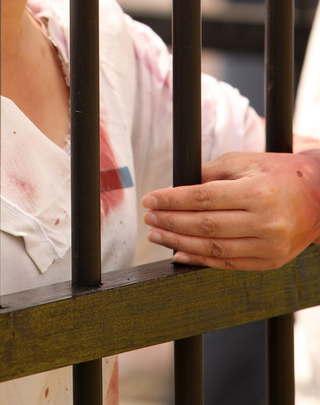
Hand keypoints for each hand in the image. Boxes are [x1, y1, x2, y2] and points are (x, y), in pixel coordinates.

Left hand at [141, 150, 319, 269]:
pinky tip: (179, 253)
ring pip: (214, 250)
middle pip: (206, 226)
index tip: (150, 199)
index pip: (204, 198)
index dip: (173, 200)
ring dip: (179, 243)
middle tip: (148, 217)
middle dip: (171, 222)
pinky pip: (229, 265)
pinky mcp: (270, 263)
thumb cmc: (277, 173)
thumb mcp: (245, 162)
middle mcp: (265, 223)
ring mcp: (269, 247)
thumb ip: (210, 173)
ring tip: (156, 234)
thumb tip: (174, 187)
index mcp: (257, 193)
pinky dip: (200, 261)